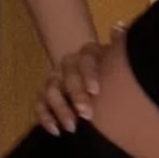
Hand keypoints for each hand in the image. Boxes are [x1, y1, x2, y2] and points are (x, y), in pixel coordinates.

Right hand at [35, 21, 126, 135]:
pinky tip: (55, 130)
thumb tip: (119, 27)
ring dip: (60, 109)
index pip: (86, 60)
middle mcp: (68, 65)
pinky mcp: (44, 96)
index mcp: (88, 54)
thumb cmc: (111, 71)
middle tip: (87, 114)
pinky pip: (39, 105)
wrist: (94, 77)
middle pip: (68, 77)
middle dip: (76, 95)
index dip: (89, 74)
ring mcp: (54, 80)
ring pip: (51, 91)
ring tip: (72, 126)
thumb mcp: (118, 60)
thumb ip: (119, 45)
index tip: (96, 91)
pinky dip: (45, 118)